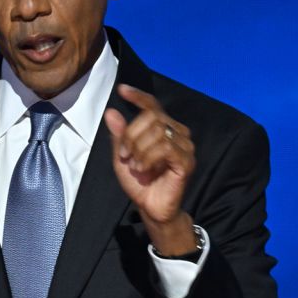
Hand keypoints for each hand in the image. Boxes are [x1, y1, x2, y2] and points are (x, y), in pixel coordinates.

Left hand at [104, 83, 198, 254]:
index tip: (122, 90)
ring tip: (134, 165)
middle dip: (131, 136)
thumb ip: (119, 135)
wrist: (150, 207)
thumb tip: (110, 111)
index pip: (152, 105)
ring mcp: (185, 146)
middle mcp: (177, 133)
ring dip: (138, 149)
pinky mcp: (186, 161)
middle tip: (124, 155)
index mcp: (163, 129)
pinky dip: (148, 157)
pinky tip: (143, 169)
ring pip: (157, 132)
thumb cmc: (139, 182)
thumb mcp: (122, 156)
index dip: (138, 96)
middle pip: (151, 118)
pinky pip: (165, 147)